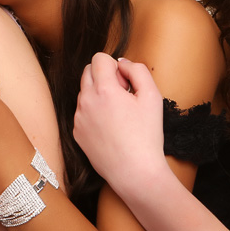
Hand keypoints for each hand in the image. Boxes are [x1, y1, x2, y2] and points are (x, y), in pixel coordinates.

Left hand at [73, 53, 167, 190]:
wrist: (135, 172)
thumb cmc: (146, 136)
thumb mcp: (152, 96)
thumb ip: (138, 70)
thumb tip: (122, 63)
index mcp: (103, 89)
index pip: (99, 58)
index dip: (115, 67)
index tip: (126, 84)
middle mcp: (85, 101)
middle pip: (87, 71)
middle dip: (104, 77)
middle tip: (123, 96)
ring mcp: (78, 118)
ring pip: (84, 93)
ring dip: (99, 95)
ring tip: (118, 116)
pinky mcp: (77, 132)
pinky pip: (82, 112)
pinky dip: (94, 113)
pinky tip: (111, 129)